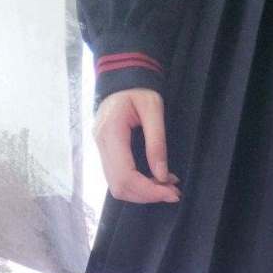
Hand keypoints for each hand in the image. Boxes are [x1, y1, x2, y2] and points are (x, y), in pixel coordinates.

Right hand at [94, 89, 181, 204]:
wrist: (122, 78)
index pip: (125, 176)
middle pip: (119, 187)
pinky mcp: (105, 153)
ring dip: (143, 192)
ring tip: (167, 187)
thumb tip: (162, 176)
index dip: (148, 190)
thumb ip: (157, 143)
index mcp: (110, 132)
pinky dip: (138, 185)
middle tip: (173, 192)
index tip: (171, 192)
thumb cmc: (138, 89)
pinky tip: (156, 179)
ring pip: (117, 187)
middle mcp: (100, 144)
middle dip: (147, 195)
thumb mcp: (154, 109)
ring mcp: (100, 149)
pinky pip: (119, 178)